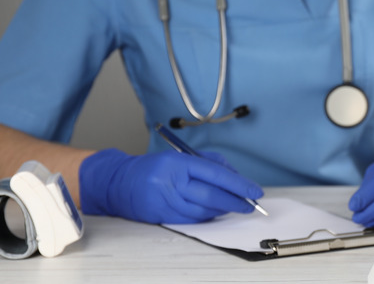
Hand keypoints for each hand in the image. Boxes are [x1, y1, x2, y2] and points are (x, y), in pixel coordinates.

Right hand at [79, 148, 262, 223]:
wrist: (118, 183)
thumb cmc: (154, 167)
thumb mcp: (181, 155)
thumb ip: (209, 162)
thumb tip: (234, 176)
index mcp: (178, 163)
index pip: (215, 173)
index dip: (238, 183)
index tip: (254, 190)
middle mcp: (171, 182)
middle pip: (211, 195)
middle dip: (235, 201)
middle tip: (250, 204)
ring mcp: (165, 201)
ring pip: (203, 210)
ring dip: (223, 210)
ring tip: (235, 206)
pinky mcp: (161, 216)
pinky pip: (192, 219)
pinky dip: (207, 217)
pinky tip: (216, 212)